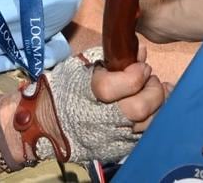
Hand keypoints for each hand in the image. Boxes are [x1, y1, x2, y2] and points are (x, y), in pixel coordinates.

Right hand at [38, 44, 167, 164]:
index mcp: (87, 94)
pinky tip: (152, 110)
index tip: (141, 65)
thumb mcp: (81, 66)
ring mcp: (109, 138)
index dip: (135, 74)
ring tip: (152, 93)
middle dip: (152, 91)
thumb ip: (112, 57)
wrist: (45, 124)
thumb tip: (141, 52)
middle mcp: (99, 119)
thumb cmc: (64, 89)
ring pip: (147, 126)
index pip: (117, 86)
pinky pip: (143, 137)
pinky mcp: (116, 150)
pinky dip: (152, 121)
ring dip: (157, 106)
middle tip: (150, 80)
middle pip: (138, 109)